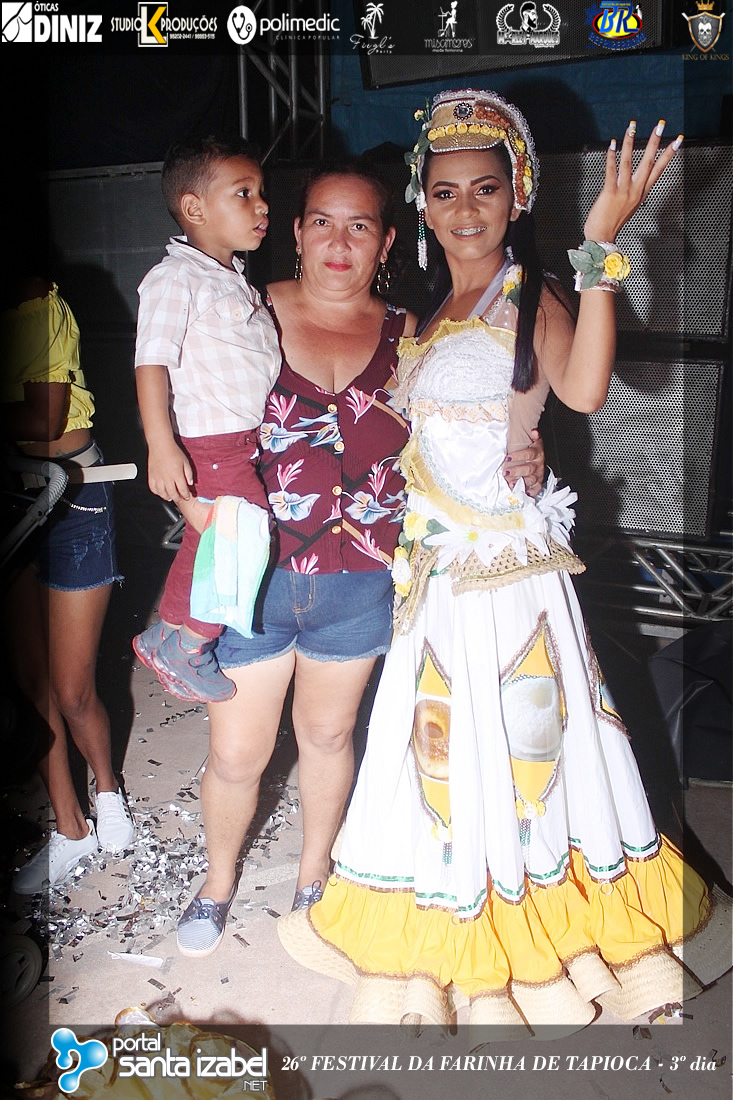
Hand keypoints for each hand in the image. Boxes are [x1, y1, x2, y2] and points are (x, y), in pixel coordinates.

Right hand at [147, 440, 192, 500]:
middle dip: (178, 499)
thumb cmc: (173, 451)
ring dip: (168, 497)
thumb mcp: (185, 461)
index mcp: (177, 474)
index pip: (183, 490)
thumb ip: (189, 473)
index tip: (188, 496)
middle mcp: (167, 478)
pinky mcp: (151, 476)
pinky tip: (161, 492)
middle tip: (180, 499)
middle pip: (173, 494)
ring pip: (162, 493)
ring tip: (171, 497)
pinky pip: (153, 488)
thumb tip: (190, 483)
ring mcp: (158, 478)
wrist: (160, 444)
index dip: (186, 495)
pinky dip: (157, 492)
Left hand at [503, 429, 544, 497]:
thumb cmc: (530, 448)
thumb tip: (534, 432)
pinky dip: (532, 491)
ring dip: (521, 482)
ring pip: (531, 479)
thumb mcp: (531, 440)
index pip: (529, 454)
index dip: (518, 456)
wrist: (537, 453)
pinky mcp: (539, 481)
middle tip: (505, 472)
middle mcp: (539, 463)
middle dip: (516, 471)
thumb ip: (533, 437)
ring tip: (511, 484)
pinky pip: (537, 487)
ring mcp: (539, 473)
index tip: (508, 458)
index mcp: (537, 452)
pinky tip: (526, 493)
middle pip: (528, 468)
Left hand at [583, 121, 680, 242]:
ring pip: (628, 162)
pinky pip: (611, 171)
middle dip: (655, 142)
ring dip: (630, 143)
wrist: (602, 237)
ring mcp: (623, 191)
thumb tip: (634, 181)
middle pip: (648, 162)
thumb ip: (633, 192)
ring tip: (632, 128)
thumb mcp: (629, 206)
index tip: (677, 140)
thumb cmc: (612, 222)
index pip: (659, 169)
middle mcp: (635, 190)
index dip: (669, 154)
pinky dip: (611, 157)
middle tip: (660, 126)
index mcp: (642, 193)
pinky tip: (612, 145)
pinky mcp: (610, 192)